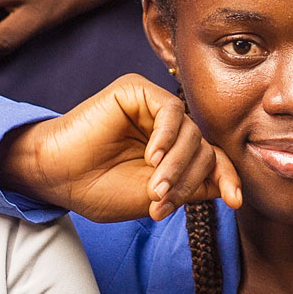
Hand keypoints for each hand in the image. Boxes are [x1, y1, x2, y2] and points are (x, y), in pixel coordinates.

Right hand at [0, 73, 238, 221]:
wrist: (57, 177)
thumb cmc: (99, 189)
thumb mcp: (155, 198)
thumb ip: (192, 188)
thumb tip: (230, 188)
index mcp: (171, 152)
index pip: (211, 159)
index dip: (226, 178)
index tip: (235, 202)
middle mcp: (166, 128)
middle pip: (203, 148)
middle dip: (188, 180)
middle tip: (160, 201)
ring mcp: (152, 108)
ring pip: (190, 131)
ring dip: (176, 165)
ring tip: (153, 187)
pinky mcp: (137, 91)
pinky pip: (171, 110)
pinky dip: (167, 136)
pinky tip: (151, 157)